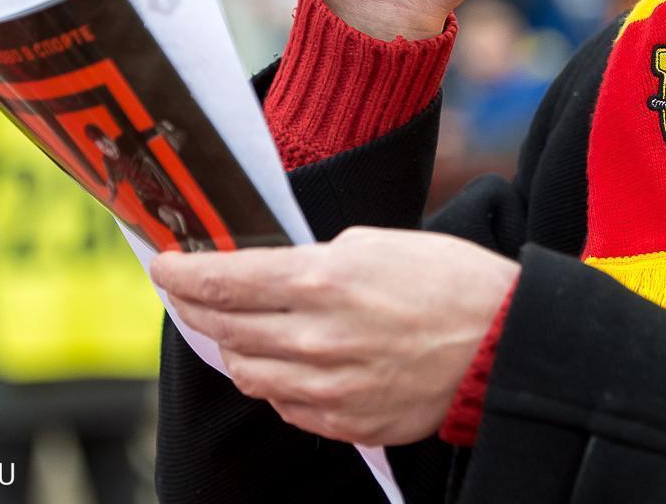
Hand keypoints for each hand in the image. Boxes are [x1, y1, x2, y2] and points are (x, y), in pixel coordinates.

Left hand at [151, 228, 519, 445]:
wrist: (503, 342)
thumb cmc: (451, 281)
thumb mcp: (378, 243)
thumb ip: (316, 259)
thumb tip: (272, 271)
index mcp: (322, 281)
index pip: (223, 281)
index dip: (181, 273)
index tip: (162, 265)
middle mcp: (316, 338)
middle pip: (223, 328)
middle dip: (195, 306)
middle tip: (186, 292)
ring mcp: (328, 387)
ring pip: (246, 372)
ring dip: (233, 347)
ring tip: (240, 328)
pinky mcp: (345, 422)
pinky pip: (284, 406)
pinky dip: (275, 382)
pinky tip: (288, 362)